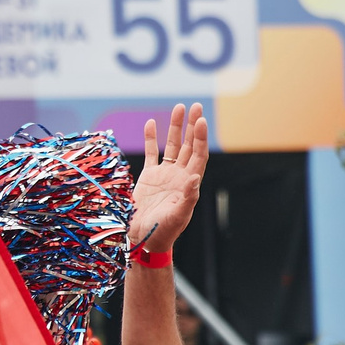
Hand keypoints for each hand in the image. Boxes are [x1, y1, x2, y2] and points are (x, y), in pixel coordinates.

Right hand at [129, 102, 207, 252]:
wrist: (144, 238)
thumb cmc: (163, 231)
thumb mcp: (178, 217)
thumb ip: (187, 198)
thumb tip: (195, 178)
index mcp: (189, 183)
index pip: (198, 154)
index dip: (200, 138)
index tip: (200, 120)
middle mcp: (180, 175)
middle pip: (188, 145)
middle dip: (192, 126)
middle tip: (195, 106)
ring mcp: (165, 174)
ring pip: (171, 145)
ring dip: (175, 128)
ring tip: (178, 108)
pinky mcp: (149, 176)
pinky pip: (151, 153)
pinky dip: (151, 138)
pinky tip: (151, 123)